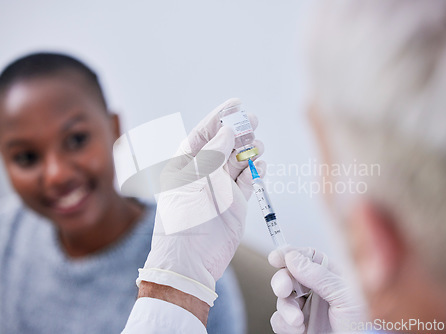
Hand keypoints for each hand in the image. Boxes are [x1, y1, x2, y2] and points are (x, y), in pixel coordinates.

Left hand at [138, 98, 264, 305]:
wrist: (192, 259)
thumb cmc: (186, 218)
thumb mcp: (196, 180)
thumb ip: (213, 153)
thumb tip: (228, 130)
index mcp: (185, 165)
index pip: (203, 134)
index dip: (219, 118)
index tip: (236, 104)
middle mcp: (202, 174)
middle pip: (223, 145)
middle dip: (238, 131)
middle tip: (253, 121)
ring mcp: (219, 188)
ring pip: (237, 161)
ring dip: (248, 150)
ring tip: (258, 142)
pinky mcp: (235, 203)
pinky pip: (247, 180)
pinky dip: (254, 170)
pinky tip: (260, 162)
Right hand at [269, 247, 364, 332]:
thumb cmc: (364, 326)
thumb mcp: (346, 295)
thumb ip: (319, 275)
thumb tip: (293, 257)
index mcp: (332, 276)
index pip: (307, 257)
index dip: (289, 254)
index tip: (276, 257)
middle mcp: (318, 291)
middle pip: (289, 275)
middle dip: (282, 281)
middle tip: (283, 289)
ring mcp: (307, 309)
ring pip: (282, 299)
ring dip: (285, 308)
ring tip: (298, 320)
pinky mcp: (299, 327)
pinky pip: (279, 320)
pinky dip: (284, 325)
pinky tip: (299, 329)